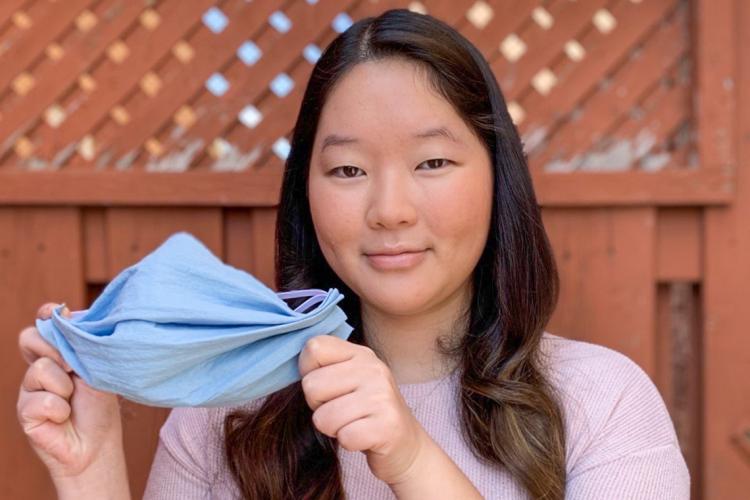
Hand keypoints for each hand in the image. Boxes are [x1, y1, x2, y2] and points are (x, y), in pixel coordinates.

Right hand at [16, 302, 124, 482]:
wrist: (97, 445)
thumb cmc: (100, 405)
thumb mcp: (96, 369)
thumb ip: (81, 347)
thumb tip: (68, 316)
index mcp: (58, 353)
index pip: (44, 324)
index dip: (48, 315)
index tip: (58, 311)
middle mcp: (40, 366)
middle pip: (30, 337)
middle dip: (55, 348)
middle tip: (75, 368)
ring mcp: (28, 388)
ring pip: (40, 368)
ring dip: (65, 385)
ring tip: (73, 399)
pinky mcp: (24, 411)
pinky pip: (40, 399)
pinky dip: (59, 408)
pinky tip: (64, 417)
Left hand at [298, 335, 429, 485]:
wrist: (405, 444)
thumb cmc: (364, 412)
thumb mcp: (348, 380)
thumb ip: (324, 367)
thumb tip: (287, 364)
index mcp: (360, 354)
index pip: (314, 348)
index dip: (309, 373)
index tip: (327, 387)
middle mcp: (374, 369)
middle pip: (311, 385)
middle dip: (319, 406)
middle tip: (343, 411)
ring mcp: (382, 396)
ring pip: (323, 417)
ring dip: (333, 428)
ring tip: (353, 424)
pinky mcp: (387, 426)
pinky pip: (344, 437)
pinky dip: (348, 443)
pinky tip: (363, 438)